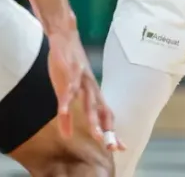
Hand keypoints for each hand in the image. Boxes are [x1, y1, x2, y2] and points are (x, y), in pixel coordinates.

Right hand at [46, 26, 122, 151]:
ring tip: (96, 135)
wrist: (65, 37)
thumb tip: (66, 136)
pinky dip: (67, 101)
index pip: (106, 115)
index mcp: (92, 93)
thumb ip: (67, 116)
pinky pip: (68, 88)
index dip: (112, 131)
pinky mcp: (68, 71)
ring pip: (88, 102)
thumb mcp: (67, 92)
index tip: (120, 148)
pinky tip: (64, 112)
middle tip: (110, 147)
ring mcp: (81, 79)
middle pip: (100, 111)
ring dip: (92, 119)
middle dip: (106, 129)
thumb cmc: (68, 66)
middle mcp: (90, 87)